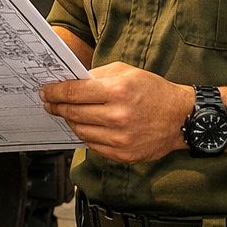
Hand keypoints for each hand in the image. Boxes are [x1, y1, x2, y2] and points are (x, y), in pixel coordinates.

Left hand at [39, 62, 193, 162]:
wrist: (181, 118)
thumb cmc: (153, 91)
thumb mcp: (126, 72)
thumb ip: (97, 76)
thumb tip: (70, 82)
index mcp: (118, 91)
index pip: (74, 93)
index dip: (55, 92)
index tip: (45, 91)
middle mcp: (118, 116)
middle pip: (73, 113)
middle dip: (57, 106)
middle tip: (50, 103)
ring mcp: (120, 138)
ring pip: (80, 131)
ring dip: (70, 121)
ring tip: (68, 113)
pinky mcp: (123, 154)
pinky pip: (93, 145)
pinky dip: (86, 135)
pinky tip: (86, 126)